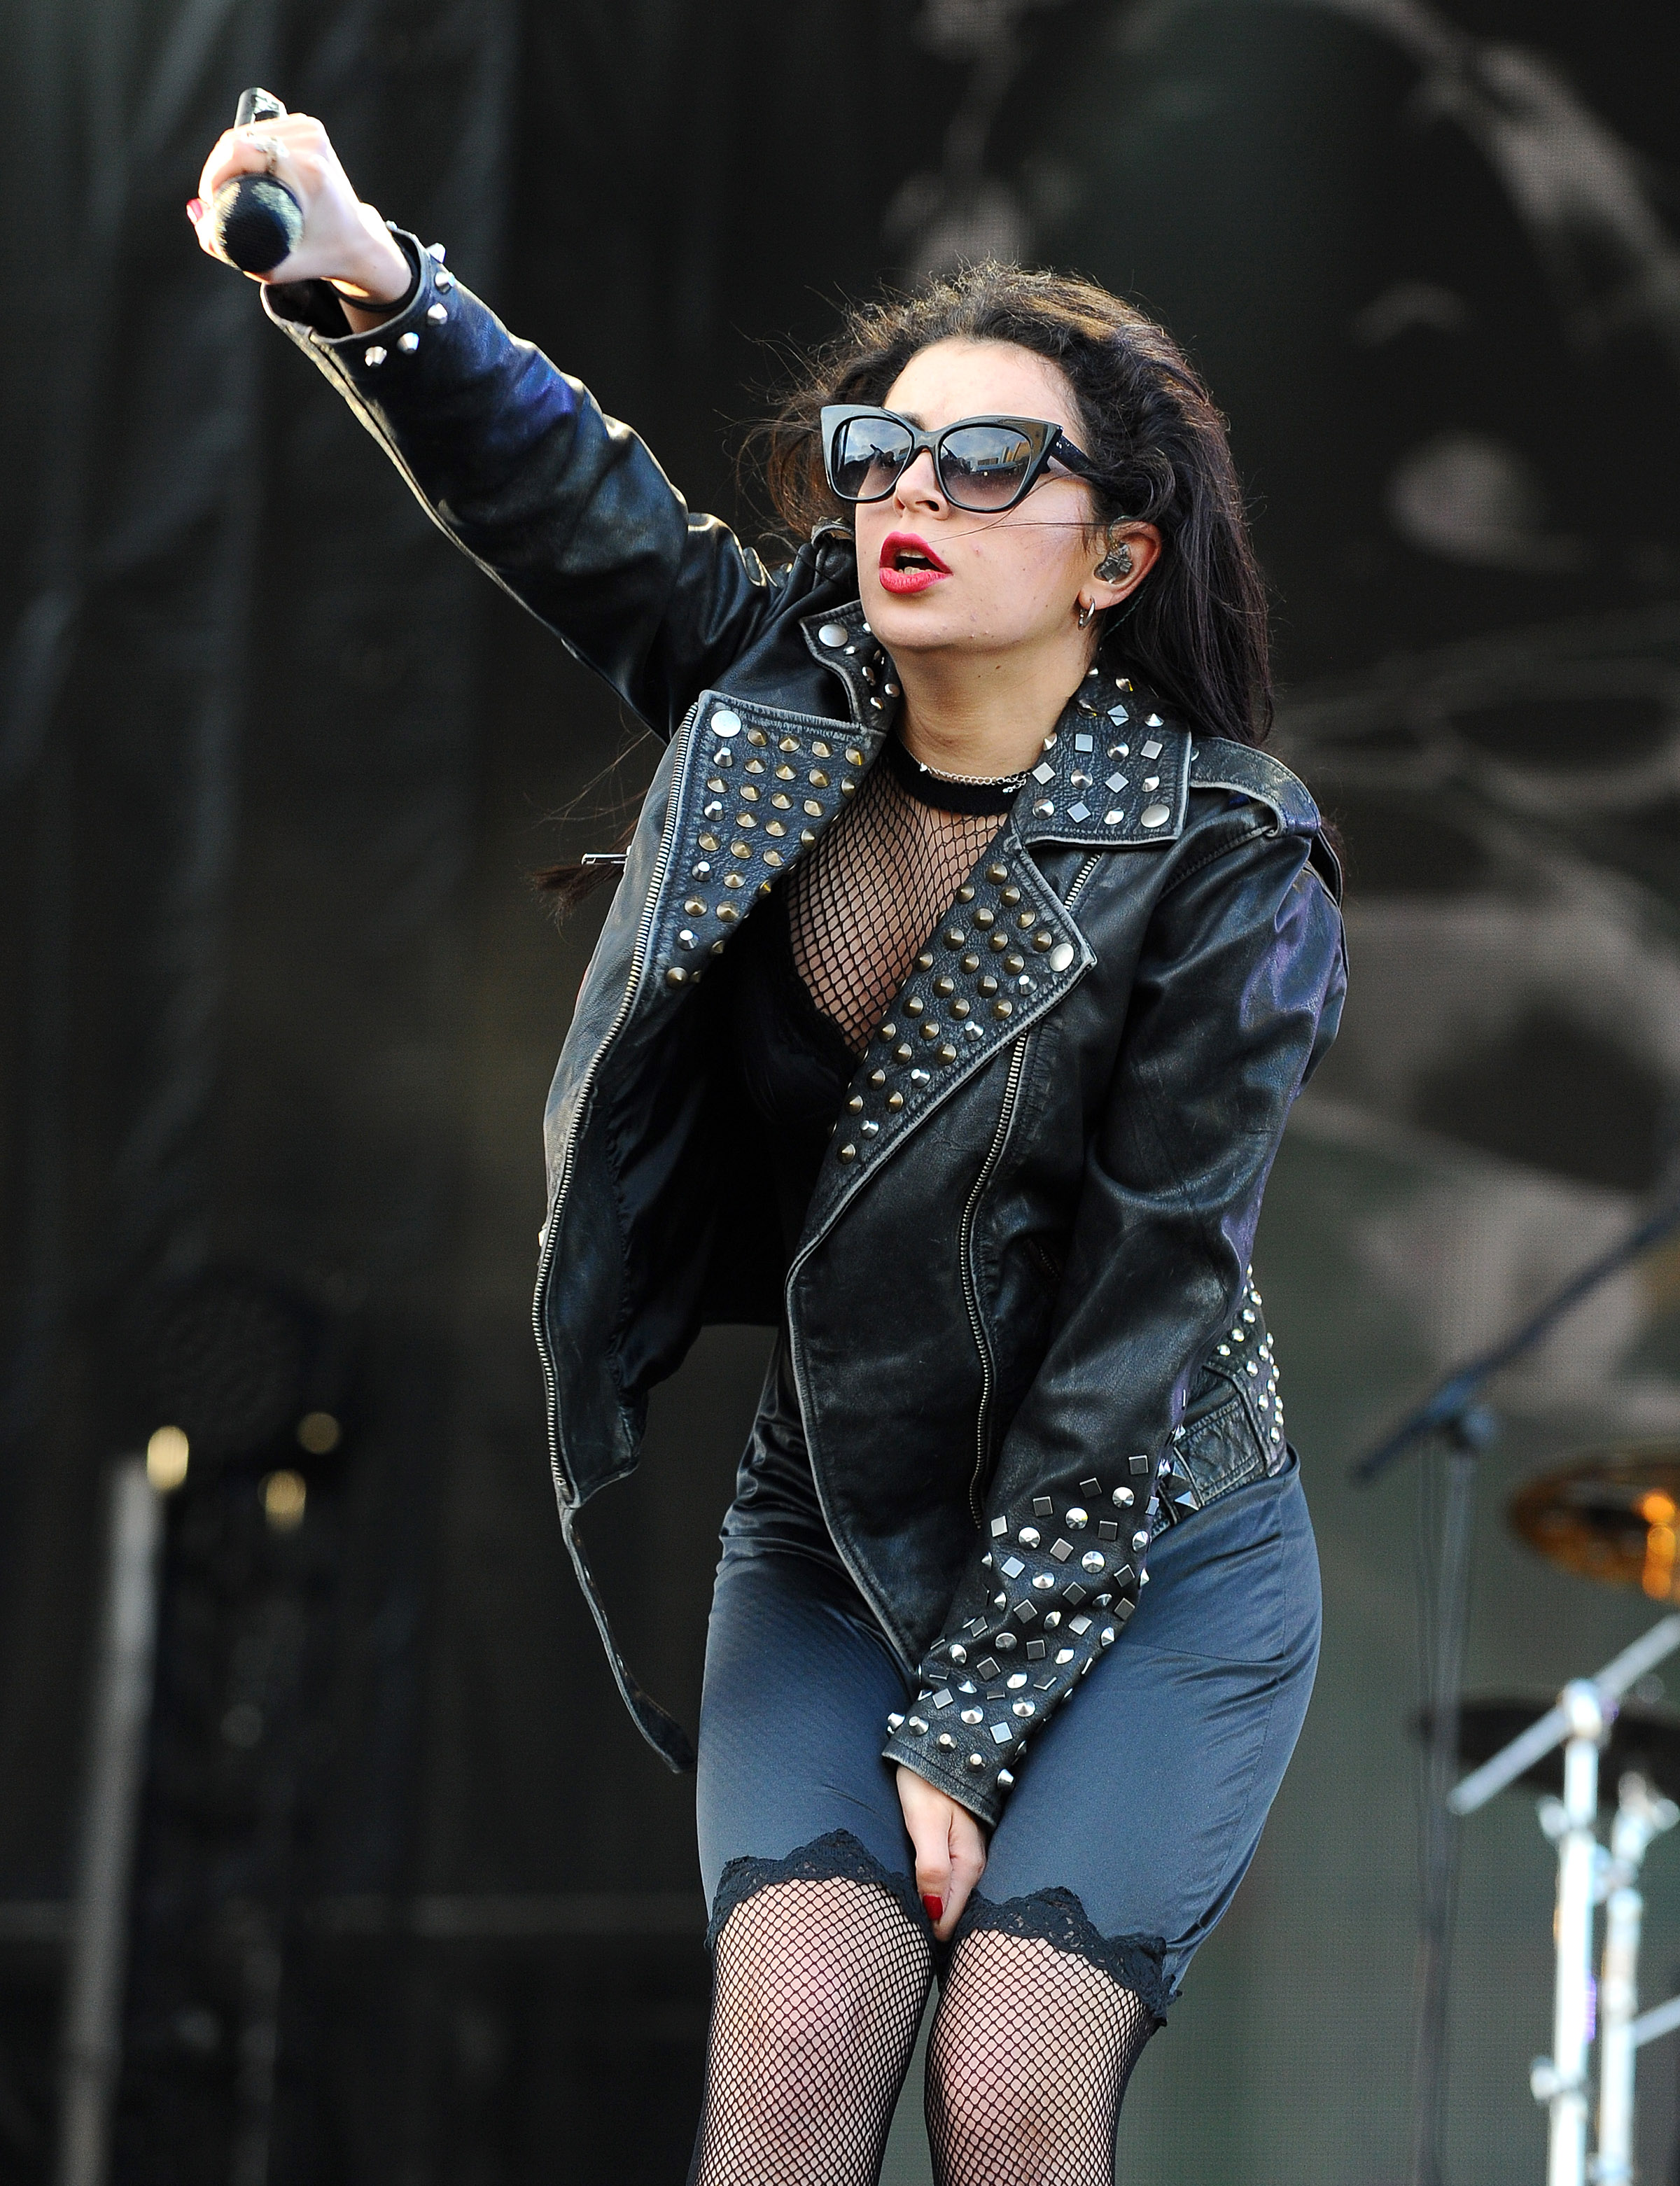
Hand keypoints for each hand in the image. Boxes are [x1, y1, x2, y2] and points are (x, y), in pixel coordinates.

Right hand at [188, 112, 410, 317]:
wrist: (359, 242)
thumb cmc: (320, 257)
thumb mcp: (274, 266)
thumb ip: (229, 250)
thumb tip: (198, 219)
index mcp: (308, 171)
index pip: (240, 151)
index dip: (214, 175)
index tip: (210, 202)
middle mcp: (312, 144)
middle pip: (240, 139)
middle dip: (217, 167)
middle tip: (213, 198)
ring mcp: (313, 131)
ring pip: (248, 132)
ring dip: (228, 156)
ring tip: (225, 187)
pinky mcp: (311, 128)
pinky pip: (263, 128)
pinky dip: (246, 145)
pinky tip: (242, 167)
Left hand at [896, 1766, 986, 1942]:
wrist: (940, 1744)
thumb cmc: (926, 1782)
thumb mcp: (924, 1823)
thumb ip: (932, 1867)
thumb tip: (934, 1911)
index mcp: (967, 1861)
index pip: (951, 1913)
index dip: (932, 1932)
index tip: (909, 1945)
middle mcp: (974, 1860)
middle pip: (956, 1906)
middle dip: (936, 1925)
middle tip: (909, 1942)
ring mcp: (968, 1850)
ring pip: (954, 1892)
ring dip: (937, 1909)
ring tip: (915, 1927)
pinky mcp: (959, 1840)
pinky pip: (952, 1877)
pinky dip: (939, 1890)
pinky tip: (926, 1895)